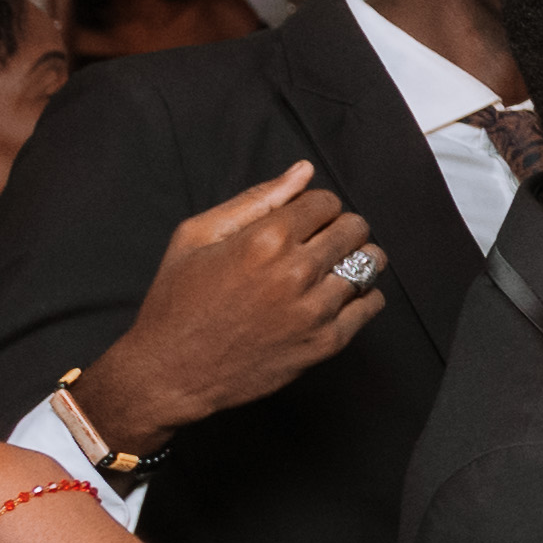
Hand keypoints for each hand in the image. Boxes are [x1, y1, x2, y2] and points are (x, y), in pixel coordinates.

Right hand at [79, 161, 384, 455]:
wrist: (170, 372)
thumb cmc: (177, 300)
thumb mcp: (198, 236)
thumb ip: (257, 199)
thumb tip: (304, 170)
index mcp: (265, 240)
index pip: (327, 202)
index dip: (316, 207)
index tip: (303, 221)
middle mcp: (296, 273)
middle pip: (355, 229)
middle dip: (339, 229)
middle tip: (317, 244)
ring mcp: (315, 311)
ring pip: (370, 263)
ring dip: (355, 259)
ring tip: (329, 269)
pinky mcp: (326, 343)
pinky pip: (372, 303)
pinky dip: (362, 295)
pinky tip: (335, 296)